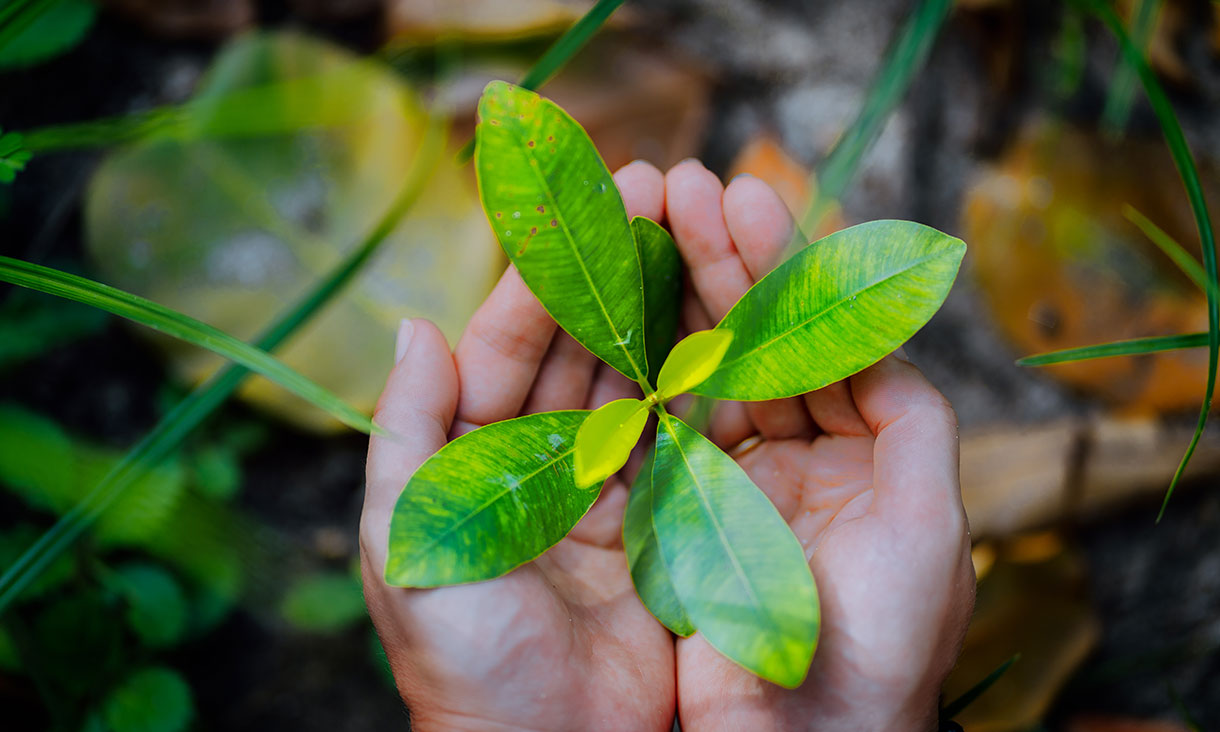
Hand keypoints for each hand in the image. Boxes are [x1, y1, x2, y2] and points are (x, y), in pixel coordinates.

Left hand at [359, 163, 678, 730]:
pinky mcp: (661, 522)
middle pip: (579, 346)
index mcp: (470, 456)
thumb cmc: (462, 658)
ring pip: (635, 377)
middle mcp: (537, 461)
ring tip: (696, 234)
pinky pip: (682, 436)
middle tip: (658, 192)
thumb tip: (411, 326)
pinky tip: (727, 324)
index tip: (587, 203)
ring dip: (661, 308)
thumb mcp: (408, 543)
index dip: (545, 274)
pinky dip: (702, 381)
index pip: (506, 343)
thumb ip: (405, 434)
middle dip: (613, 271)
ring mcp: (603, 489)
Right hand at [651, 159, 975, 730]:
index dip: (780, 266)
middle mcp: (784, 462)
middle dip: (714, 262)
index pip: (812, 339)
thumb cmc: (877, 651)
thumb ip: (915, 416)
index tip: (747, 195)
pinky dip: (625, 369)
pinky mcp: (659, 517)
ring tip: (637, 217)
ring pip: (689, 372)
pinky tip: (607, 305)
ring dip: (665, 297)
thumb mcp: (928, 528)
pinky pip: (643, 429)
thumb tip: (882, 322)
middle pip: (745, 342)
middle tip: (677, 184)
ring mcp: (717, 485)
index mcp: (852, 458)